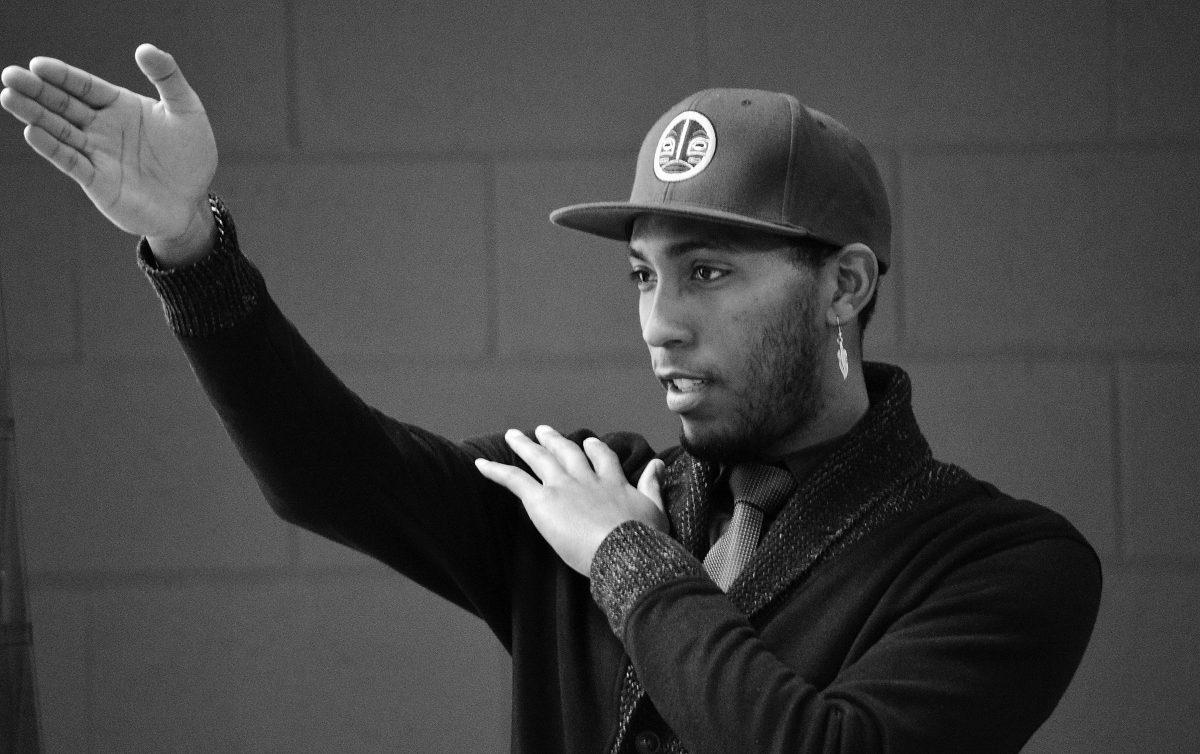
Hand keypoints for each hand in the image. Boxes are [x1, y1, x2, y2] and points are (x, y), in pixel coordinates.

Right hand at [0, 44, 217, 265]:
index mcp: (119, 106)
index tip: (39, 64)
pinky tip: (32, 133)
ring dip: (34, 115)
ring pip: (59, 130)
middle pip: (63, 105)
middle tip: (9, 75)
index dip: (62, 75)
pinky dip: (52, 148)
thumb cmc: (190, 156)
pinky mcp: (97, 181)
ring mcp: (97, 154)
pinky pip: (71, 162)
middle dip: (36, 90)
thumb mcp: (187, 110)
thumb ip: (168, 78)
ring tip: (8, 97)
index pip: (84, 86)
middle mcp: (101, 128)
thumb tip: (144, 48)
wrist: (192, 202)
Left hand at [474, 426, 667, 575]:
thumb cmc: (645, 540)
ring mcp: (564, 486)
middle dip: (555, 440)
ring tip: (513, 436)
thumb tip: (658, 464)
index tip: (590, 442)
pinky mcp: (543, 500)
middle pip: (568, 452)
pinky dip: (496, 471)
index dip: (594, 450)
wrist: (626, 551)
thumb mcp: (656, 510)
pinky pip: (515, 480)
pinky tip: (481, 465)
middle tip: (544, 431)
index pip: (602, 459)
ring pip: (540, 458)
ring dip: (525, 445)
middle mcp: (587, 479)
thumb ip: (653, 485)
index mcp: (613, 483)